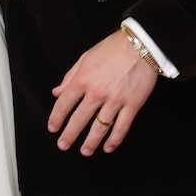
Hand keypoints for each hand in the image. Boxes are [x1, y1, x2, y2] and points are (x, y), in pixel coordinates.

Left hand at [48, 30, 159, 155]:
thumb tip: (57, 92)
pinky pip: (122, 127)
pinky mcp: (132, 105)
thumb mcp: (86, 58)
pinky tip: (108, 147)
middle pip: (79, 119)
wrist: (142, 44)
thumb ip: (70, 77)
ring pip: (100, 127)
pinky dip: (115, 140)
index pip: (64, 104)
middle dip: (69, 135)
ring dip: (91, 142)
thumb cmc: (113, 48)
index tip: (53, 128)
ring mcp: (115, 100)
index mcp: (83, 79)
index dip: (56, 118)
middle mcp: (97, 93)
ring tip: (85, 151)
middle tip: (63, 145)